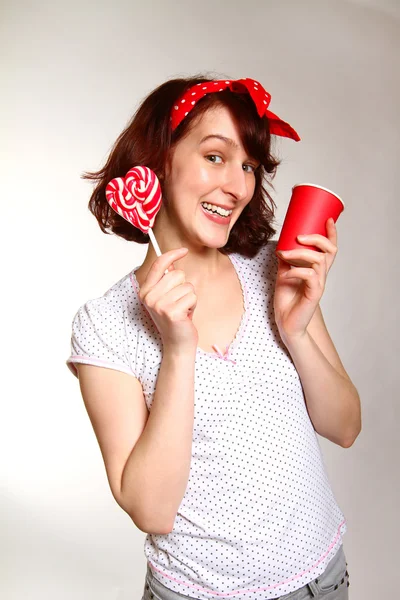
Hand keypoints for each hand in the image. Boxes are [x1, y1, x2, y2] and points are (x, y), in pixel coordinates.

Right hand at [138, 248, 198, 350]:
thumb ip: (166, 279)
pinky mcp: (172, 312)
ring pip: (187, 286)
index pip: (159, 265)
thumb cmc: (175, 318)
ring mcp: (159, 305)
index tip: (184, 251)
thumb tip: (172, 261)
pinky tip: (186, 315)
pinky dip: (193, 305)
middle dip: (184, 286)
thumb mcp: (166, 296)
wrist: (177, 342)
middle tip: (179, 301)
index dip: (172, 255)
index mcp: (145, 290)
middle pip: (177, 274)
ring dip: (190, 297)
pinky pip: (192, 296)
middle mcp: (149, 297)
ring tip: (183, 309)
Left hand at [273, 218, 337, 341]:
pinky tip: (285, 274)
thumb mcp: (284, 274)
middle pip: (329, 251)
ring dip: (300, 254)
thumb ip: (286, 261)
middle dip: (317, 239)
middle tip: (298, 236)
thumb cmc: (287, 300)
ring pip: (319, 261)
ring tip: (283, 254)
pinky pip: (309, 276)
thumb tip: (281, 245)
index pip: (330, 249)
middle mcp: (321, 276)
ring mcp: (319, 285)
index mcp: (316, 270)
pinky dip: (296, 271)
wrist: (287, 323)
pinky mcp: (314, 294)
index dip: (332, 234)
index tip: (329, 219)